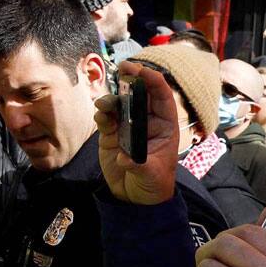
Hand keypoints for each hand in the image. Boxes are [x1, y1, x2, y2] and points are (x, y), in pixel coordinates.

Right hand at [95, 60, 181, 204]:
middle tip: (122, 68)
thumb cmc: (154, 184)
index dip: (152, 81)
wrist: (136, 198)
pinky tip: (100, 116)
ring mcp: (128, 127)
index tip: (140, 70)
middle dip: (131, 79)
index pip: (161, 97)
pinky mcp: (111, 135)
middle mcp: (146, 122)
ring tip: (103, 105)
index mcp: (165, 126)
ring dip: (112, 99)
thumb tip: (124, 157)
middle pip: (140, 94)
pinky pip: (106, 118)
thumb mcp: (152, 176)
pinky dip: (102, 114)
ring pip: (120, 105)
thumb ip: (139, 165)